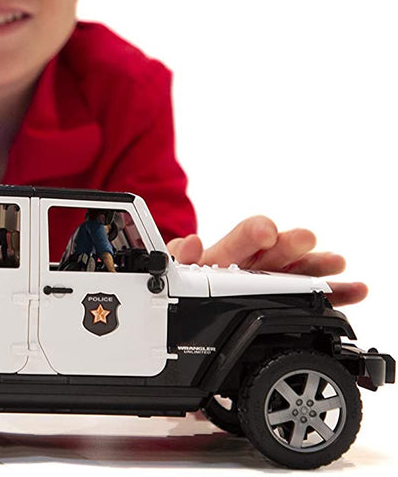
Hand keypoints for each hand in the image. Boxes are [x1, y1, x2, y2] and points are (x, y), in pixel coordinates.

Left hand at [165, 216, 367, 306]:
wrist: (189, 300)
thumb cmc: (189, 278)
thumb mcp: (177, 269)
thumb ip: (179, 258)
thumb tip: (190, 243)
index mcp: (228, 252)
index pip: (245, 236)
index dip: (256, 232)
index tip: (266, 232)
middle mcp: (255, 263)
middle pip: (278, 250)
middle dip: (292, 244)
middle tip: (304, 239)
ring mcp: (272, 281)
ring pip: (299, 270)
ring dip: (318, 265)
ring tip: (337, 261)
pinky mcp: (284, 301)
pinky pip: (312, 298)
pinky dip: (335, 293)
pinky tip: (356, 288)